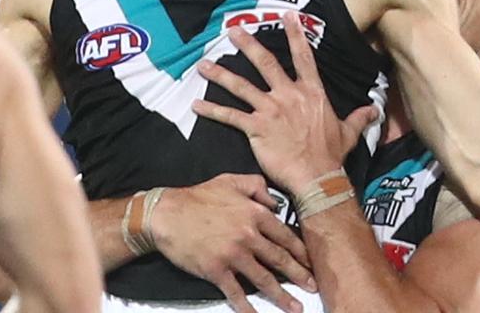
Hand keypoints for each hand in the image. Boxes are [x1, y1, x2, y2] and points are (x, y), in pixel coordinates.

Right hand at [152, 173, 315, 312]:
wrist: (166, 214)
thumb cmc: (197, 197)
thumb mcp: (230, 180)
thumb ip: (257, 186)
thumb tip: (274, 202)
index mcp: (254, 214)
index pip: (285, 236)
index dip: (301, 251)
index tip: (311, 262)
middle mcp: (248, 235)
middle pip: (280, 260)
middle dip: (299, 276)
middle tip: (313, 287)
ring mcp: (233, 255)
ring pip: (264, 279)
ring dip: (281, 296)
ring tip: (295, 307)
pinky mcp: (217, 270)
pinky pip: (236, 293)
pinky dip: (247, 307)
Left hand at [192, 11, 378, 192]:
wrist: (317, 177)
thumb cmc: (332, 156)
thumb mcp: (349, 132)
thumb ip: (358, 117)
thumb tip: (374, 111)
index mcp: (311, 92)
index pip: (303, 57)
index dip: (295, 34)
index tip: (287, 15)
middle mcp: (288, 95)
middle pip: (265, 62)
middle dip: (247, 44)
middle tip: (232, 30)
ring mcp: (270, 110)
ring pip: (240, 86)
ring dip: (220, 74)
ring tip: (203, 64)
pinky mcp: (256, 128)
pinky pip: (230, 116)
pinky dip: (212, 110)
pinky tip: (196, 104)